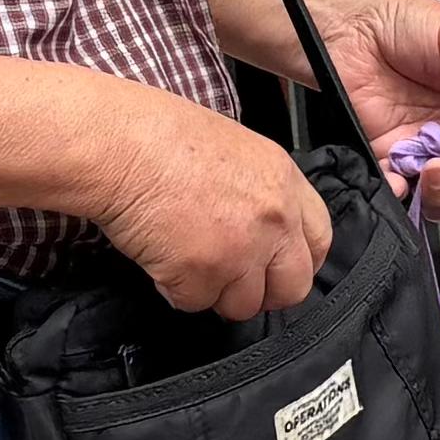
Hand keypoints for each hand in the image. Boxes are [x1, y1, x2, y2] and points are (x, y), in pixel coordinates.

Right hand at [88, 96, 331, 316]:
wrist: (119, 144)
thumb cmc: (160, 135)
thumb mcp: (236, 151)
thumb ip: (260, 193)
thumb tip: (261, 229)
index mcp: (284, 182)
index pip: (320, 241)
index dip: (299, 262)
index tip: (280, 269)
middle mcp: (273, 220)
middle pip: (292, 287)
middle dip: (263, 292)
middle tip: (232, 279)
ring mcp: (241, 251)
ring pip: (243, 304)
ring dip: (214, 291)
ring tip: (185, 257)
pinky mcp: (202, 274)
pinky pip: (194, 303)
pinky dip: (175, 289)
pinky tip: (160, 256)